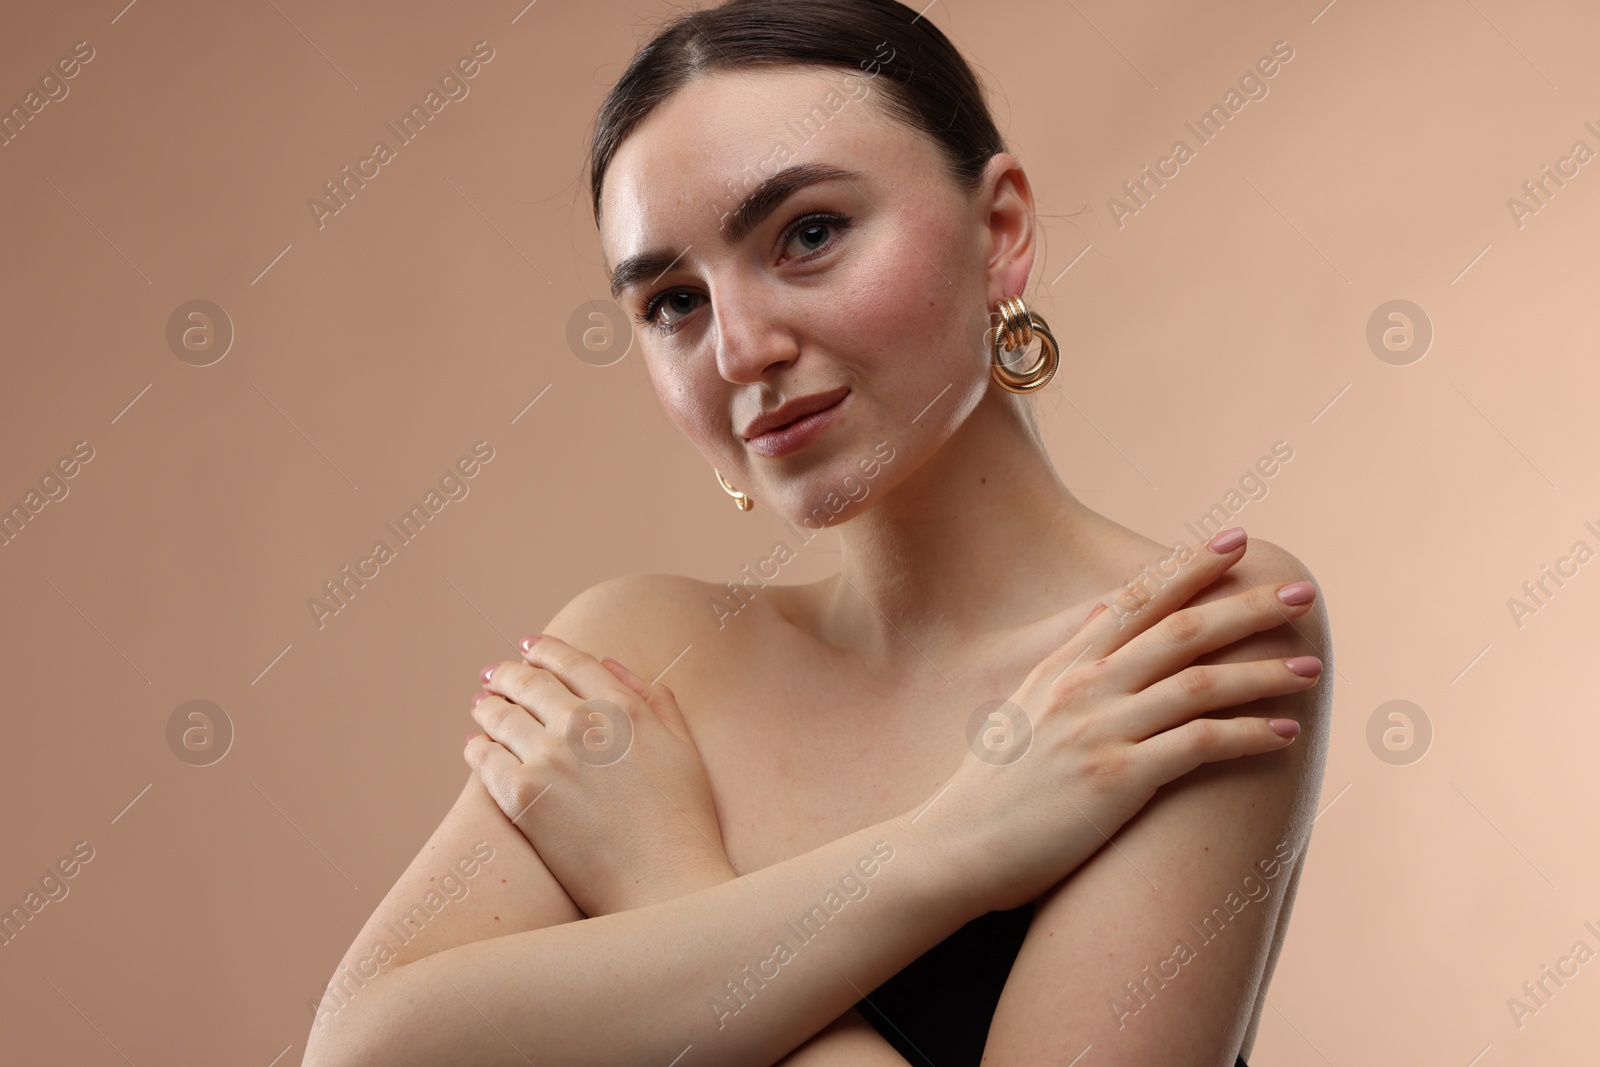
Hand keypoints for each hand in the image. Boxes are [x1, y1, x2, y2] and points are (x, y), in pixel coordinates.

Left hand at [463, 635, 732, 916]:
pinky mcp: (522, 796)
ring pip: (500, 715)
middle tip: (496, 674)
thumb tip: (610, 665)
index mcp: (625, 708)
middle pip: (530, 681)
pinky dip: (476, 747)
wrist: (665, 888)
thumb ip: (654, 699)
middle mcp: (584, 724)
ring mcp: (549, 758)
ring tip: (482, 705)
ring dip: (488, 704)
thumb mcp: (683, 748)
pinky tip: (476, 747)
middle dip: (509, 673)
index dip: (546, 648)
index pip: (573, 661)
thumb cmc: (684, 823)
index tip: (530, 646)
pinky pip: (484, 758)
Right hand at [925, 529, 1321, 913]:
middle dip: (1246, 606)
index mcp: (1062, 667)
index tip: (1236, 540)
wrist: (955, 850)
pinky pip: (1197, 745)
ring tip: (1311, 666)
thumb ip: (1063, 662)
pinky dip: (1246, 734)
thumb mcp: (1020, 709)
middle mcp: (1082, 687)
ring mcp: (1099, 730)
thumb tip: (1095, 617)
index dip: (1188, 566)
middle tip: (1301, 590)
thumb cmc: (992, 790)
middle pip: (1180, 630)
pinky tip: (1284, 732)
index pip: (1135, 599)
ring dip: (1263, 672)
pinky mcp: (1115, 779)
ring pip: (1199, 683)